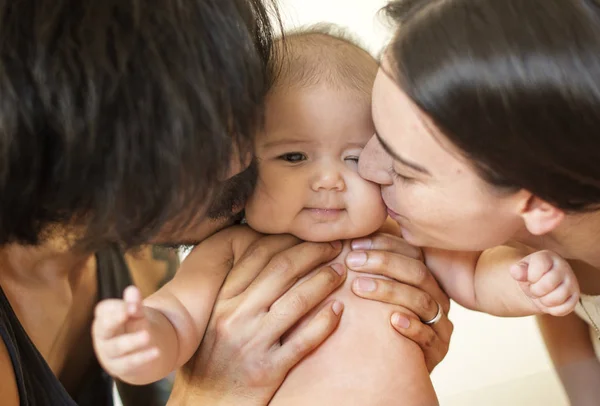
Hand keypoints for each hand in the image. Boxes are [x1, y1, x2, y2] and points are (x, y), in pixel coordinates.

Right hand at [92, 286, 158, 379]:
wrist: (138, 353)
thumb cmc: (133, 327)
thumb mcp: (136, 314)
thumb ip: (135, 304)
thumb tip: (132, 289)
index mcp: (104, 317)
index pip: (105, 310)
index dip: (118, 307)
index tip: (132, 304)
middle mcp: (102, 335)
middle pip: (103, 328)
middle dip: (114, 320)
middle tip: (127, 312)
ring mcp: (109, 353)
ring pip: (117, 347)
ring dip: (132, 341)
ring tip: (147, 335)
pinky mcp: (119, 367)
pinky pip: (129, 363)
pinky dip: (142, 357)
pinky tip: (156, 351)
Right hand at [167, 234, 345, 405]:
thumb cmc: (210, 362)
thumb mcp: (213, 321)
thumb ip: (234, 294)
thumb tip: (264, 262)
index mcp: (222, 301)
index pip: (258, 256)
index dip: (289, 241)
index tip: (309, 235)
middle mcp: (235, 316)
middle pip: (282, 271)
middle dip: (313, 253)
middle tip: (334, 246)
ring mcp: (251, 342)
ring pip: (296, 300)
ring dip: (324, 281)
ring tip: (341, 272)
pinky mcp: (266, 370)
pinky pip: (303, 340)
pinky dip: (324, 323)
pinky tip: (339, 310)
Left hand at [346, 231, 452, 372]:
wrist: (397, 366)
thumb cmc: (382, 324)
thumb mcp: (382, 293)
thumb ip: (373, 270)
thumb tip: (347, 241)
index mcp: (428, 280)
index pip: (412, 253)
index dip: (384, 245)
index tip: (354, 244)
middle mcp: (438, 298)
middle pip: (417, 273)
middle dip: (383, 263)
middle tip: (351, 261)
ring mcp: (441, 325)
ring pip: (421, 301)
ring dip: (389, 291)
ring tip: (359, 287)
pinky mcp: (438, 350)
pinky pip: (429, 336)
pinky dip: (411, 326)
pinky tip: (392, 321)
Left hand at [510, 250, 579, 315]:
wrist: (538, 287)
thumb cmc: (528, 275)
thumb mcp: (520, 271)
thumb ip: (517, 270)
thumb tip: (516, 271)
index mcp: (548, 256)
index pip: (540, 266)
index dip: (531, 277)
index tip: (530, 278)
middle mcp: (564, 267)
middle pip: (548, 284)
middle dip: (535, 290)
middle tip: (534, 288)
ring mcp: (572, 282)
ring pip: (556, 298)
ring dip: (543, 301)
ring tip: (542, 295)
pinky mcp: (575, 298)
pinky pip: (563, 309)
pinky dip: (552, 310)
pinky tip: (549, 302)